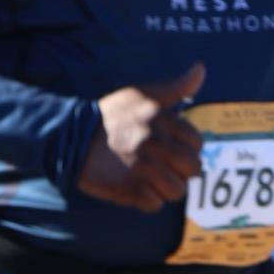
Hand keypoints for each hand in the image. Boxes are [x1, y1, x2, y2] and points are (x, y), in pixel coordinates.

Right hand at [77, 63, 206, 210]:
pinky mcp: (132, 189)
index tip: (168, 148)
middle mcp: (158, 144)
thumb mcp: (142, 94)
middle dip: (179, 170)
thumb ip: (176, 86)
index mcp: (163, 121)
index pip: (196, 144)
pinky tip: (134, 187)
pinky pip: (155, 204)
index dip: (185, 148)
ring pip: (177, 190)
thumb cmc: (110, 115)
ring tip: (148, 179)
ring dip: (165, 188)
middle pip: (192, 169)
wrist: (72, 137)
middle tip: (160, 167)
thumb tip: (201, 69)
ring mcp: (146, 168)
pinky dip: (146, 200)